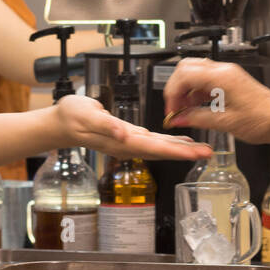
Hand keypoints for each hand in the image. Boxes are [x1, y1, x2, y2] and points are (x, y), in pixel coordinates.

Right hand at [53, 94, 210, 161]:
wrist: (62, 123)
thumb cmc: (72, 117)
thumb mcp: (88, 116)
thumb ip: (107, 126)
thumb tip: (124, 134)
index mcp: (123, 140)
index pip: (155, 147)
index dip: (177, 151)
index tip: (195, 152)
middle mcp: (128, 144)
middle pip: (163, 151)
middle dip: (186, 153)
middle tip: (208, 153)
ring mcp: (129, 142)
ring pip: (161, 148)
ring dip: (181, 149)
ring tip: (201, 149)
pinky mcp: (129, 137)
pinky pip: (154, 142)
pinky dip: (169, 142)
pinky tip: (180, 141)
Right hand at [163, 57, 269, 144]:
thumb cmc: (261, 120)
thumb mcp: (224, 122)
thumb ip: (196, 118)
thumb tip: (178, 118)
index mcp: (221, 77)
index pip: (184, 74)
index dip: (172, 92)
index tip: (171, 109)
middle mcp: (223, 71)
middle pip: (187, 68)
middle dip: (176, 87)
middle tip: (175, 107)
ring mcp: (227, 74)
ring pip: (195, 72)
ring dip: (186, 90)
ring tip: (185, 110)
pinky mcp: (230, 80)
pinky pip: (206, 79)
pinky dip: (196, 91)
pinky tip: (196, 107)